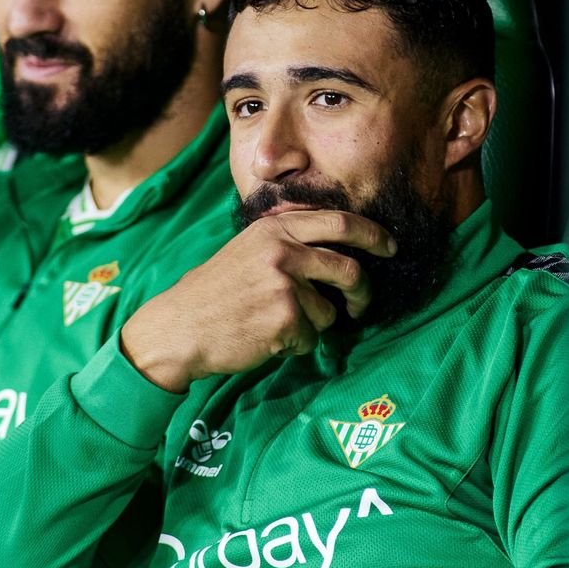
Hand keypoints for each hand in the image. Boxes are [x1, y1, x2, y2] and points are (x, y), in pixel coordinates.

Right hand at [121, 210, 394, 391]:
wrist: (178, 327)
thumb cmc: (214, 293)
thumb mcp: (248, 249)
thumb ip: (288, 244)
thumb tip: (339, 253)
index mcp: (275, 228)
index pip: (340, 222)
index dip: (373, 235)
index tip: (389, 246)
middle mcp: (283, 250)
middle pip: (349, 268)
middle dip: (362, 292)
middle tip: (359, 305)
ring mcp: (285, 283)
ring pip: (330, 311)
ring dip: (313, 326)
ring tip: (276, 325)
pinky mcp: (286, 318)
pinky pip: (312, 337)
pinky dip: (295, 344)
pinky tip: (265, 339)